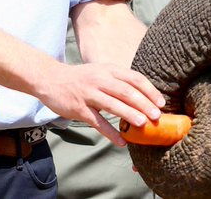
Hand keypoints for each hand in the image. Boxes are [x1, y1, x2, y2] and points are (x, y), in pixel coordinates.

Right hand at [35, 61, 165, 145]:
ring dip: (130, 115)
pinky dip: (110, 133)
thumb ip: (119, 80)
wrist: (50, 78)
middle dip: (144, 104)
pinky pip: (97, 122)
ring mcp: (89, 94)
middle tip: (157, 116)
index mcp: (109, 70)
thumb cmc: (81, 78)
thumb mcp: (101, 71)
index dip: (149, 90)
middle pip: (126, 91)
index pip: (134, 78)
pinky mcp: (78, 108)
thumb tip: (143, 94)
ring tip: (143, 125)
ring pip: (113, 105)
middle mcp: (100, 80)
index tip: (161, 102)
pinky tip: (121, 141)